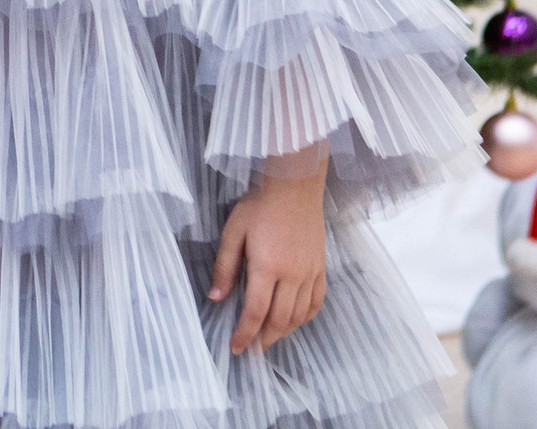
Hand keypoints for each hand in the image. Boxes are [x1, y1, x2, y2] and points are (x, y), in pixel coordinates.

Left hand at [210, 158, 328, 355]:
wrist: (294, 186)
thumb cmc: (259, 206)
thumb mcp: (233, 232)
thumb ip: (225, 268)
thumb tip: (216, 298)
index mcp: (267, 267)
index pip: (256, 312)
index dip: (245, 333)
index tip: (236, 348)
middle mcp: (292, 275)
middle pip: (279, 320)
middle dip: (264, 339)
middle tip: (252, 349)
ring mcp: (310, 272)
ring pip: (299, 315)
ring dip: (284, 332)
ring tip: (269, 338)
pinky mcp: (321, 267)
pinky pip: (316, 302)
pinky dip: (305, 317)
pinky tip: (294, 321)